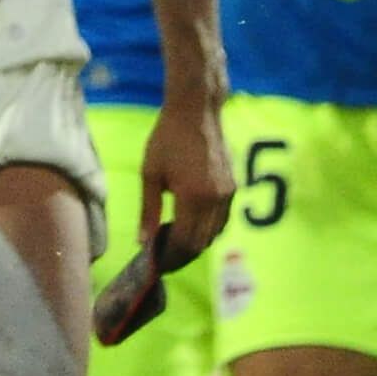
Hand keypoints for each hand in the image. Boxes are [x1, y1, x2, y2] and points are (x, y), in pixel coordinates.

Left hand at [141, 91, 234, 266]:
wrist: (196, 112)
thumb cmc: (166, 139)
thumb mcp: (150, 173)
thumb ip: (147, 210)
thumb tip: (143, 242)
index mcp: (193, 197)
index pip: (185, 241)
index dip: (171, 256)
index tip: (156, 263)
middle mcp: (216, 200)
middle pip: (201, 242)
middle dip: (182, 254)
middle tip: (163, 258)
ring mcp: (228, 194)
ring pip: (215, 233)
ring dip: (195, 243)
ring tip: (173, 243)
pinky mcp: (233, 187)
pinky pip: (223, 220)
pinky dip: (207, 229)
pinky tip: (190, 226)